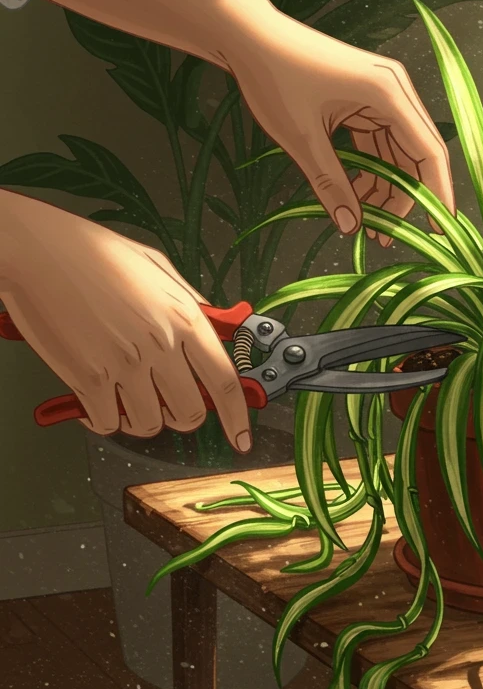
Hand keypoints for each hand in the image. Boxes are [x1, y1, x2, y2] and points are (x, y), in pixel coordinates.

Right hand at [0, 192, 251, 449]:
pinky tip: (94, 401)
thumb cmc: (90, 253)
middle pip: (189, 412)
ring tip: (124, 397)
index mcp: (183, 317)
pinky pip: (107, 422)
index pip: (223, 381)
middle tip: (165, 405)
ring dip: (139, 420)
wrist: (36, 251)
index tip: (241, 437)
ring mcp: (124, 363)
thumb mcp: (155, 266)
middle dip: (180, 417)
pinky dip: (102, 420)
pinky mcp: (88, 378)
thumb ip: (189, 300)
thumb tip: (215, 325)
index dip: (237, 417)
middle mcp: (160, 343)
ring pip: (149, 424)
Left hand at [222, 2, 455, 246]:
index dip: (438, 193)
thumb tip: (350, 226)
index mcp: (387, 93)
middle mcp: (393, 90)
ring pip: (396, 152)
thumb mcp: (303, 138)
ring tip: (368, 223)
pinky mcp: (365, 98)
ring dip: (386, 187)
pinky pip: (379, 142)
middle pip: (416, 154)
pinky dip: (371, 169)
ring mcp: (380, 93)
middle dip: (405, 197)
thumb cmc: (274, 76)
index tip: (441, 229)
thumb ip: (331, 184)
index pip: (429, 151)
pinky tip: (357, 195)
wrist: (249, 37)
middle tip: (387, 236)